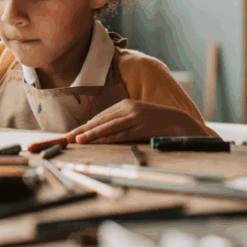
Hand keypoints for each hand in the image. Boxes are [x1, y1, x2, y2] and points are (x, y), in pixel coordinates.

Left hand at [65, 100, 209, 143]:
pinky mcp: (141, 126)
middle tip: (66, 137)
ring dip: (91, 134)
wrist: (180, 121)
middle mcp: (128, 108)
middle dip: (82, 130)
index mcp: (125, 104)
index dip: (85, 126)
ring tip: (76, 140)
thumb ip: (119, 122)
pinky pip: (121, 134)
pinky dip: (107, 138)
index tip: (71, 134)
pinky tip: (97, 142)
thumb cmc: (157, 123)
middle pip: (100, 120)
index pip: (101, 117)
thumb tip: (97, 130)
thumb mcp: (136, 118)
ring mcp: (135, 116)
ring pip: (108, 127)